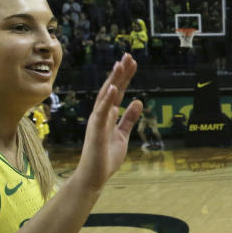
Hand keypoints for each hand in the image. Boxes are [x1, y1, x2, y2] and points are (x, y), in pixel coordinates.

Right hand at [74, 54, 142, 191]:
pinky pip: (102, 113)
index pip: (117, 92)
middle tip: (128, 56)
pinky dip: (107, 100)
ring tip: (120, 65)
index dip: (124, 77)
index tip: (131, 63)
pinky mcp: (96, 131)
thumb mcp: (122, 134)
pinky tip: (113, 88)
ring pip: (105, 97)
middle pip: (111, 89)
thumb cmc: (105, 157)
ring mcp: (97, 122)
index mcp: (107, 116)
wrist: (94, 177)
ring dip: (113, 80)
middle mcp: (100, 115)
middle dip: (120, 73)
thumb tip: (138, 102)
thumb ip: (128, 118)